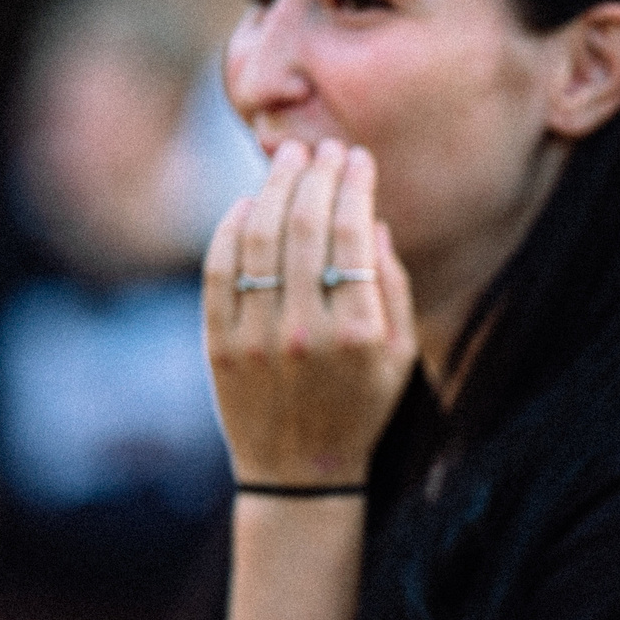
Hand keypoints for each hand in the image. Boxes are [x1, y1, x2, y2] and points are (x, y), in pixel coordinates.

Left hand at [203, 139, 417, 486]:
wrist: (298, 471)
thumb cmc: (361, 408)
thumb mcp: (401, 356)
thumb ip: (392, 288)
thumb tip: (371, 223)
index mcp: (356, 333)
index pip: (351, 236)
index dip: (353, 186)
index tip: (357, 157)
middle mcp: (303, 331)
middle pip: (302, 227)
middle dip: (314, 176)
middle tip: (321, 147)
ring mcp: (254, 337)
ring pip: (256, 239)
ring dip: (271, 190)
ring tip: (287, 161)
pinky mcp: (218, 344)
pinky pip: (219, 269)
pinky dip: (230, 228)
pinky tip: (247, 204)